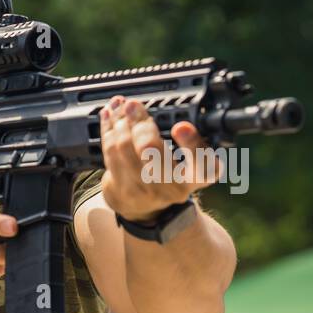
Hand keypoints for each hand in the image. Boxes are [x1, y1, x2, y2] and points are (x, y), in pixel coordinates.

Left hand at [99, 96, 219, 221]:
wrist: (145, 208)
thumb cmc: (169, 175)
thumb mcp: (188, 161)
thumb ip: (183, 137)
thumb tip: (156, 110)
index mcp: (196, 178)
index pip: (203, 165)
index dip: (192, 145)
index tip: (181, 127)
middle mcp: (174, 188)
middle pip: (152, 152)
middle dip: (139, 124)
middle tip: (133, 105)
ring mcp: (145, 192)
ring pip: (125, 148)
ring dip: (119, 122)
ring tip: (119, 106)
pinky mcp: (122, 190)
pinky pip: (110, 153)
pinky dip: (108, 131)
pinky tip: (109, 117)